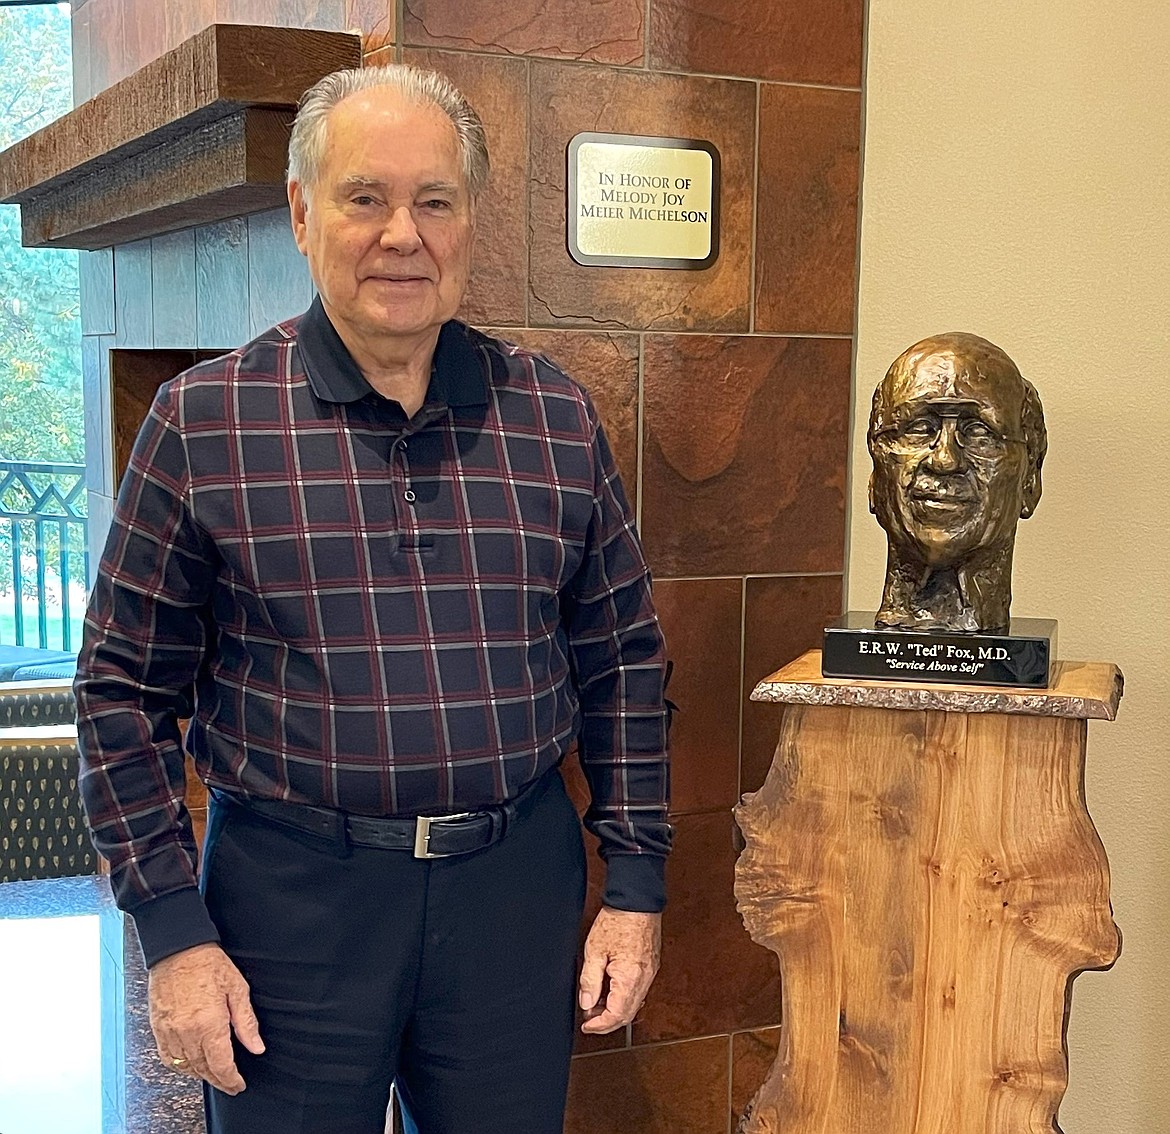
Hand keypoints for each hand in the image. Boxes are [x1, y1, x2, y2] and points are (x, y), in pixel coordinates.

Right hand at [148, 942, 264, 1094]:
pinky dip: (180, 1066)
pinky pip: (167, 1058)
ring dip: (200, 1074)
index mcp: (209, 1024)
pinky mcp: (157, 1028)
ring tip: (214, 1074)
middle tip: (230, 1084)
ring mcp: (169, 1032)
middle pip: (203, 1069)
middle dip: (218, 1080)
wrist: (178, 949)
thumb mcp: (237, 989)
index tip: (238, 1084)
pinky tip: (190, 1063)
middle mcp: (187, 1032)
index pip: (221, 1064)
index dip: (231, 1079)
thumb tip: (256, 1046)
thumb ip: (246, 1022)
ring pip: (185, 1067)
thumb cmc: (209, 964)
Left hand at [578, 907, 661, 1033]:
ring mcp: (650, 974)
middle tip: (588, 1016)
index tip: (586, 1026)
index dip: (599, 1025)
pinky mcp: (651, 967)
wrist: (637, 900)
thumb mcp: (594, 950)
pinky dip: (623, 997)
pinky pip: (638, 991)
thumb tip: (586, 1004)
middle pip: (627, 1015)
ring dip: (615, 1009)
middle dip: (606, 1020)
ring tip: (596, 1000)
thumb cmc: (617, 920)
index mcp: (630, 978)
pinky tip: (610, 988)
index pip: (616, 1016)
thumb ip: (589, 980)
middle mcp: (644, 980)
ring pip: (634, 1004)